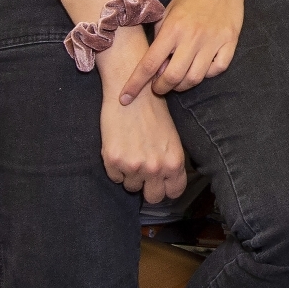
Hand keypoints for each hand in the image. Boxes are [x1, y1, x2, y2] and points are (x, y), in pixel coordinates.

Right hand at [98, 40, 187, 203]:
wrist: (132, 90)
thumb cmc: (153, 111)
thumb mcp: (171, 137)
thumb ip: (169, 161)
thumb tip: (165, 180)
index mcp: (174, 161)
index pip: (174, 192)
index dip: (167, 188)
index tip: (161, 182)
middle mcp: (155, 167)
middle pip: (153, 197)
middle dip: (149, 187)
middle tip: (144, 171)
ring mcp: (134, 166)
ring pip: (131, 187)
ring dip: (131, 175)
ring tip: (132, 152)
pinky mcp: (114, 160)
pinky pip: (114, 177)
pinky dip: (116, 167)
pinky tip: (120, 147)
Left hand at [118, 0, 245, 103]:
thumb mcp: (168, 12)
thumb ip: (159, 37)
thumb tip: (155, 65)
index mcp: (173, 28)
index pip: (149, 64)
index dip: (135, 84)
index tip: (125, 99)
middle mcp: (192, 36)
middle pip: (172, 77)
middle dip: (161, 88)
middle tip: (158, 87)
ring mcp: (213, 41)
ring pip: (195, 78)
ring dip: (182, 85)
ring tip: (178, 78)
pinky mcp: (230, 42)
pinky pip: (217, 69)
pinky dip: (207, 74)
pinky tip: (201, 67)